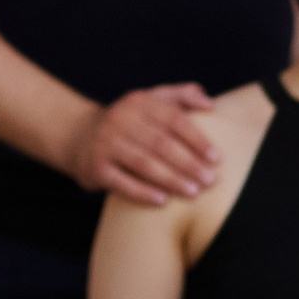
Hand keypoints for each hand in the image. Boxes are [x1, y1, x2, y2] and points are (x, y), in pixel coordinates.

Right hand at [69, 84, 218, 204]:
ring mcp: (105, 143)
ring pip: (143, 163)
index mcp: (139, 102)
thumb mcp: (154, 100)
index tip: (216, 159)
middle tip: (210, 181)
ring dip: (171, 180)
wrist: (82, 136)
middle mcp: (120, 119)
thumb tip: (210, 105)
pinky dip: (143, 192)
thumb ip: (183, 96)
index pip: (173, 120)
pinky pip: (121, 182)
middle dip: (188, 164)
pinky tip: (163, 201)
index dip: (197, 139)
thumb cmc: (134, 121)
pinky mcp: (95, 166)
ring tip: (194, 193)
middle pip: (161, 144)